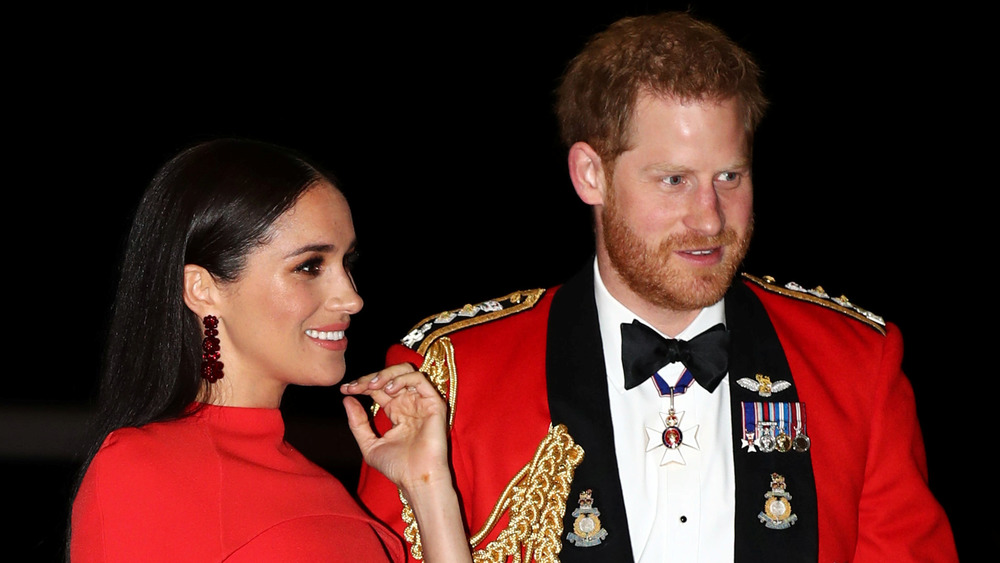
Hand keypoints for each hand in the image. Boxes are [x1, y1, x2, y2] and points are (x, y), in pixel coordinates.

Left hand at [342, 364, 450, 494]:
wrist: (416, 478)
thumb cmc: (397, 467)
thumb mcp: (369, 444)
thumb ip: (358, 423)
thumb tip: (347, 399)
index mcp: (397, 412)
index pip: (379, 388)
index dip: (362, 385)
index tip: (345, 390)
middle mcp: (409, 404)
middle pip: (391, 376)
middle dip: (371, 377)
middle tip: (356, 386)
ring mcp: (422, 402)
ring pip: (406, 371)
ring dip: (387, 374)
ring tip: (373, 386)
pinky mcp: (433, 403)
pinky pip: (419, 380)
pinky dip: (402, 379)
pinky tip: (388, 390)